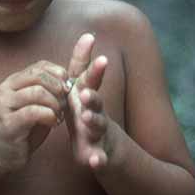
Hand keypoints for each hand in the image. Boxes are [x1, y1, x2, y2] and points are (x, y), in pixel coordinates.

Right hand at [0, 61, 69, 172]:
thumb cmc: (24, 128)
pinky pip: (33, 112)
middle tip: (65, 103)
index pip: (39, 66)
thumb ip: (48, 90)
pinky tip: (53, 123)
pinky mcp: (8, 122)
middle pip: (39, 76)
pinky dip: (49, 116)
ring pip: (37, 92)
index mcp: (13, 81)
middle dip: (58, 88)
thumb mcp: (37, 104)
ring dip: (55, 103)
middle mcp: (6, 89)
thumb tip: (70, 81)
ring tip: (59, 115)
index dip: (58, 74)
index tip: (68, 88)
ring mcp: (4, 105)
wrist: (3, 152)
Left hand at [65, 33, 116, 169]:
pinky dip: (97, 159)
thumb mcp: (84, 91)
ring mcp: (101, 135)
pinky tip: (94, 162)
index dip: (96, 71)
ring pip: (98, 128)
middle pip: (96, 104)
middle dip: (92, 97)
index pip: (92, 83)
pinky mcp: (99, 155)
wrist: (110, 152)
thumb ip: (83, 66)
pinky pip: (98, 158)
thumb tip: (88, 33)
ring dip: (94, 122)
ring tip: (87, 118)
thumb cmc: (91, 116)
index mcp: (90, 100)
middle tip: (85, 90)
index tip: (101, 57)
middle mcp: (98, 114)